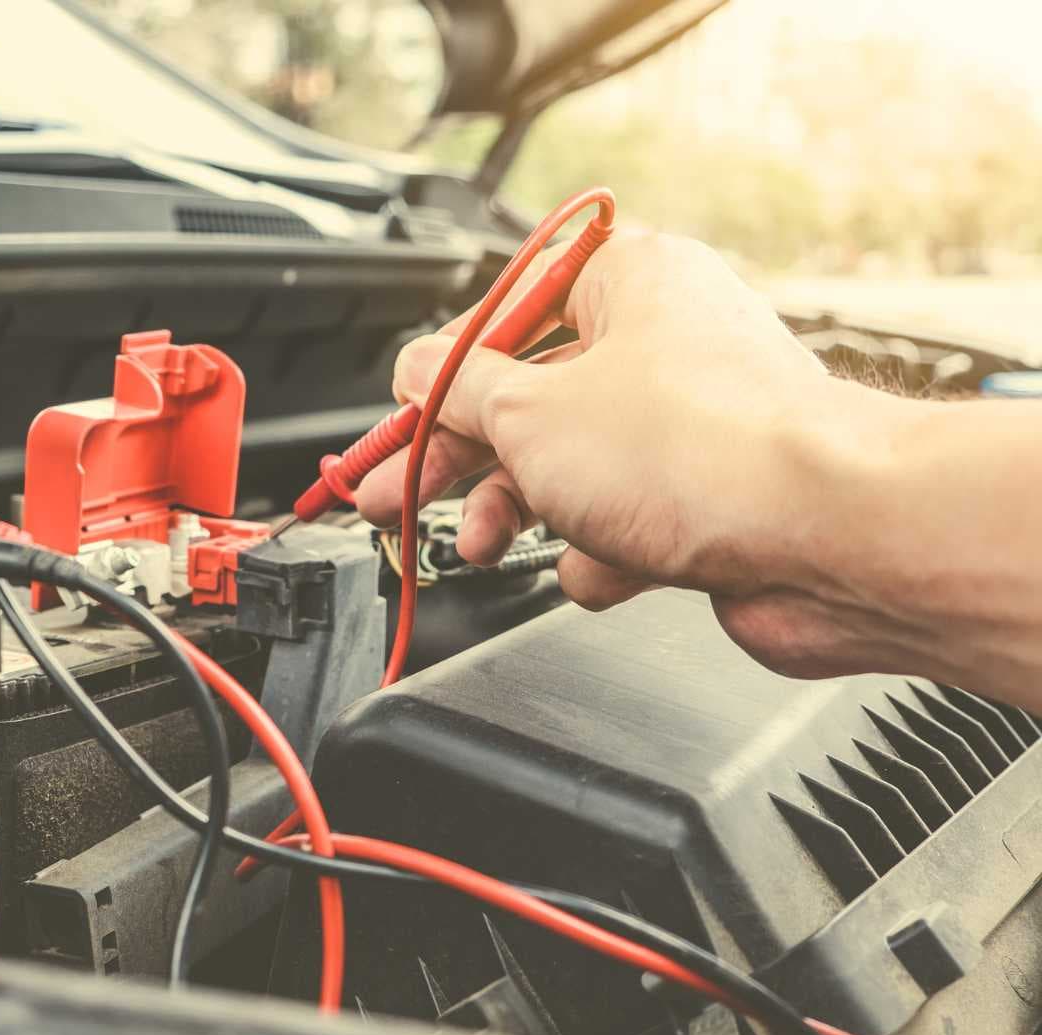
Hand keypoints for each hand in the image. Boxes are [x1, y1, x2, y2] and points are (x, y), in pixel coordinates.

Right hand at [357, 231, 921, 679]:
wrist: (831, 537)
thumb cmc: (702, 449)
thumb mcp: (528, 411)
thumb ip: (457, 391)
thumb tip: (418, 372)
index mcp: (629, 280)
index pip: (506, 311)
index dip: (442, 371)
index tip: (401, 415)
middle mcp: (665, 343)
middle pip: (527, 400)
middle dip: (457, 459)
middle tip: (393, 496)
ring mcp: (690, 427)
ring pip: (568, 471)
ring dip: (519, 513)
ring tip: (484, 543)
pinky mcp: (710, 501)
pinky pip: (622, 526)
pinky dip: (603, 555)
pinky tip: (608, 564)